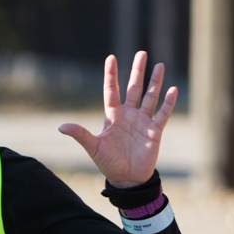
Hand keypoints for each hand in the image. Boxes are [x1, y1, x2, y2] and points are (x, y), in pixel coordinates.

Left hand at [58, 51, 177, 187]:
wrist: (127, 180)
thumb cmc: (109, 164)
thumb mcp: (94, 147)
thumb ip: (80, 134)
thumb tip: (60, 127)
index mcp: (113, 116)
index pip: (112, 90)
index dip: (111, 75)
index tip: (111, 58)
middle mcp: (129, 115)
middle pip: (134, 88)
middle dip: (137, 70)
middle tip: (141, 53)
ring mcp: (143, 122)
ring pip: (150, 96)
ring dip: (155, 81)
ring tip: (160, 65)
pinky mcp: (155, 131)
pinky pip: (163, 114)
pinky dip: (168, 102)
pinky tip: (173, 89)